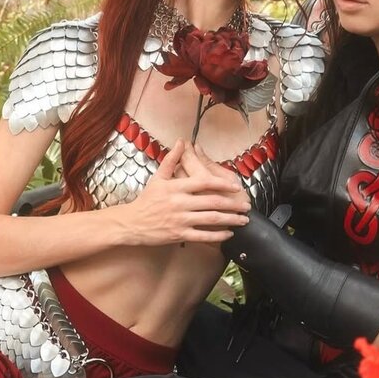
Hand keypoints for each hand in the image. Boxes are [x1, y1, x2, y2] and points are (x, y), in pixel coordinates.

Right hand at [125, 139, 249, 245]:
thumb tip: (181, 141)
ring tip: (243, 220)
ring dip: (230, 220)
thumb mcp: (157, 177)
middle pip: (212, 202)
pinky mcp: (179, 234)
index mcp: (176, 187)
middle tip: (246, 205)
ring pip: (210, 219)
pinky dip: (217, 235)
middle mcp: (179, 202)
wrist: (131, 222)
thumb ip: (172, 160)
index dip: (222, 184)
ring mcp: (180, 219)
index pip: (204, 182)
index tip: (236, 187)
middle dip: (233, 204)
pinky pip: (202, 236)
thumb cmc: (146, 199)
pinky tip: (228, 234)